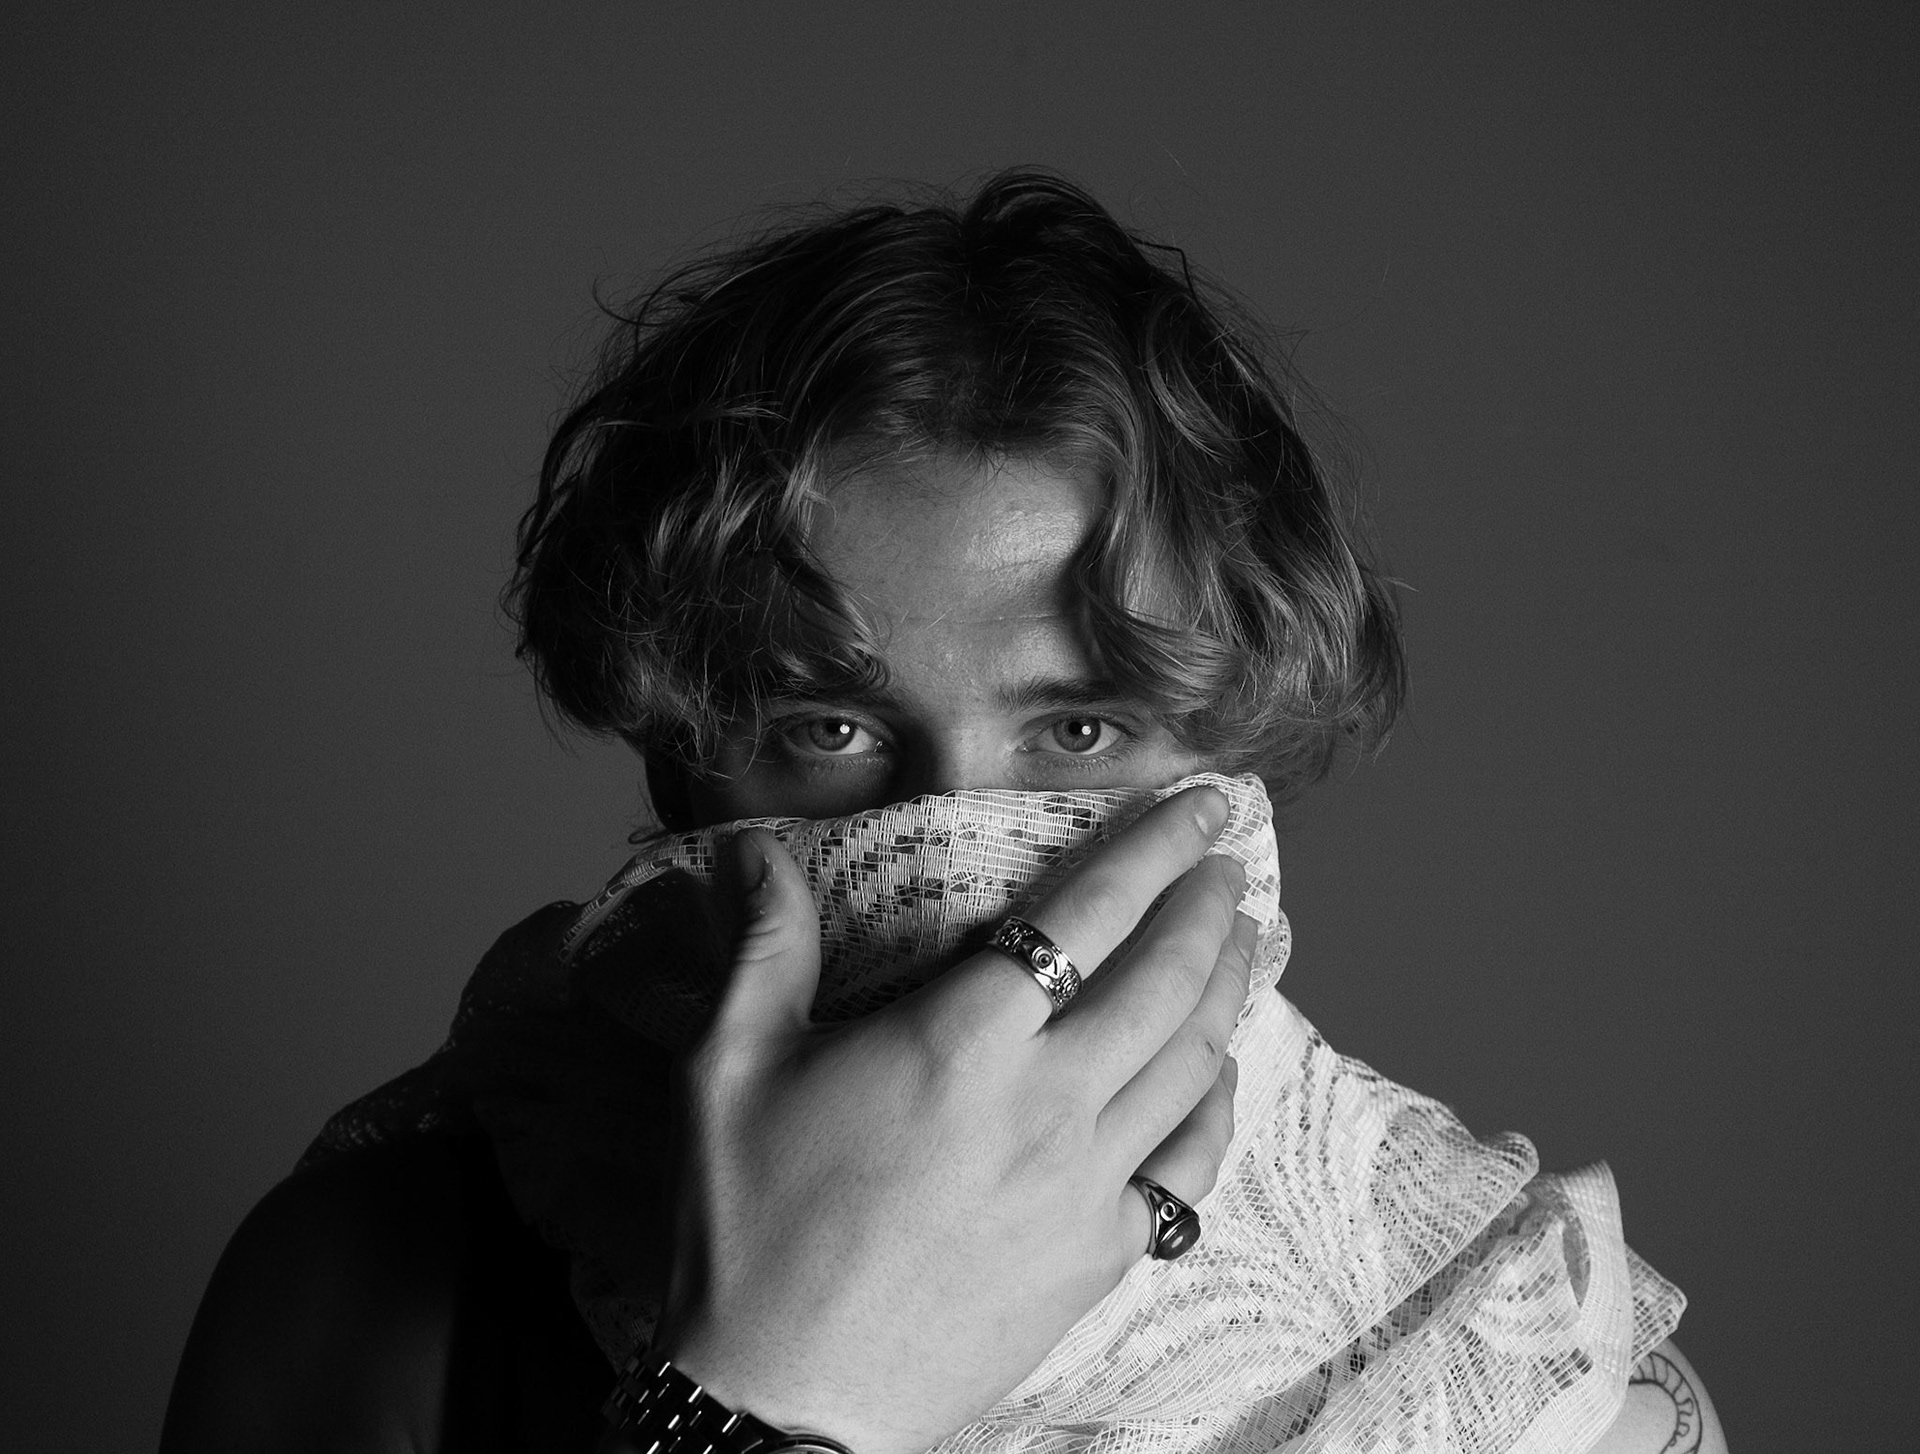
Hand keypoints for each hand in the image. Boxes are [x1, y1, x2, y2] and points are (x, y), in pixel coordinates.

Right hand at [651, 785, 1256, 1453]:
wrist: (784, 1400)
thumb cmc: (748, 1229)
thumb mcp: (729, 1070)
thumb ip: (765, 946)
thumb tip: (755, 851)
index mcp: (959, 1040)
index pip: (1086, 913)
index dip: (1153, 847)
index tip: (1198, 802)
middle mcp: (1044, 1102)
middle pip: (1164, 979)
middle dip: (1208, 905)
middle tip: (1227, 861)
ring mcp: (1085, 1184)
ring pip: (1192, 1062)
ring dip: (1228, 987)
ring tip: (1244, 938)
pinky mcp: (1101, 1256)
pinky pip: (1191, 1168)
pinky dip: (1219, 1106)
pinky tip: (1222, 1072)